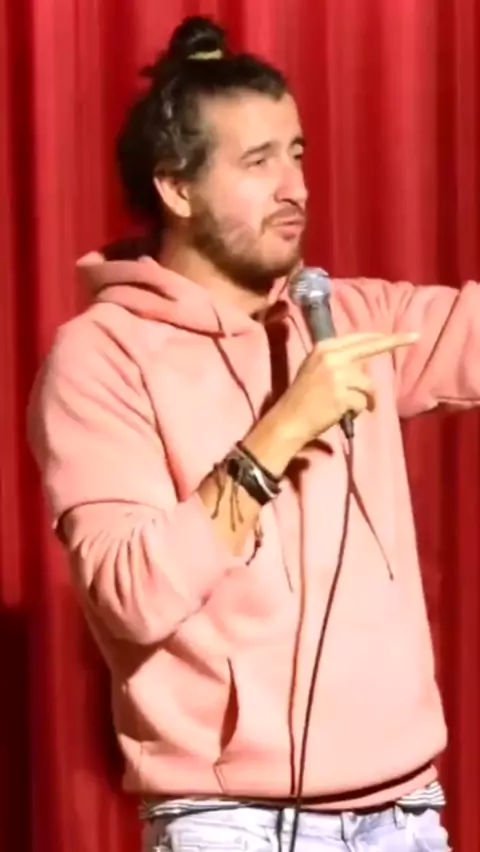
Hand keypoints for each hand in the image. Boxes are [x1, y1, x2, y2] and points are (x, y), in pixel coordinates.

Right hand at [277, 331, 418, 444]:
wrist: (289, 420)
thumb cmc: (303, 397)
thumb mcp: (316, 368)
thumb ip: (338, 360)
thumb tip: (366, 359)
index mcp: (324, 347)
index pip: (359, 338)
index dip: (382, 337)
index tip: (404, 333)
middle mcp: (331, 356)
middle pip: (370, 348)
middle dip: (394, 342)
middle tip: (415, 337)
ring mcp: (337, 375)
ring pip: (368, 384)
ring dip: (366, 399)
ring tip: (353, 407)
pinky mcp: (342, 395)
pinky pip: (362, 402)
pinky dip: (357, 411)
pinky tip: (343, 414)